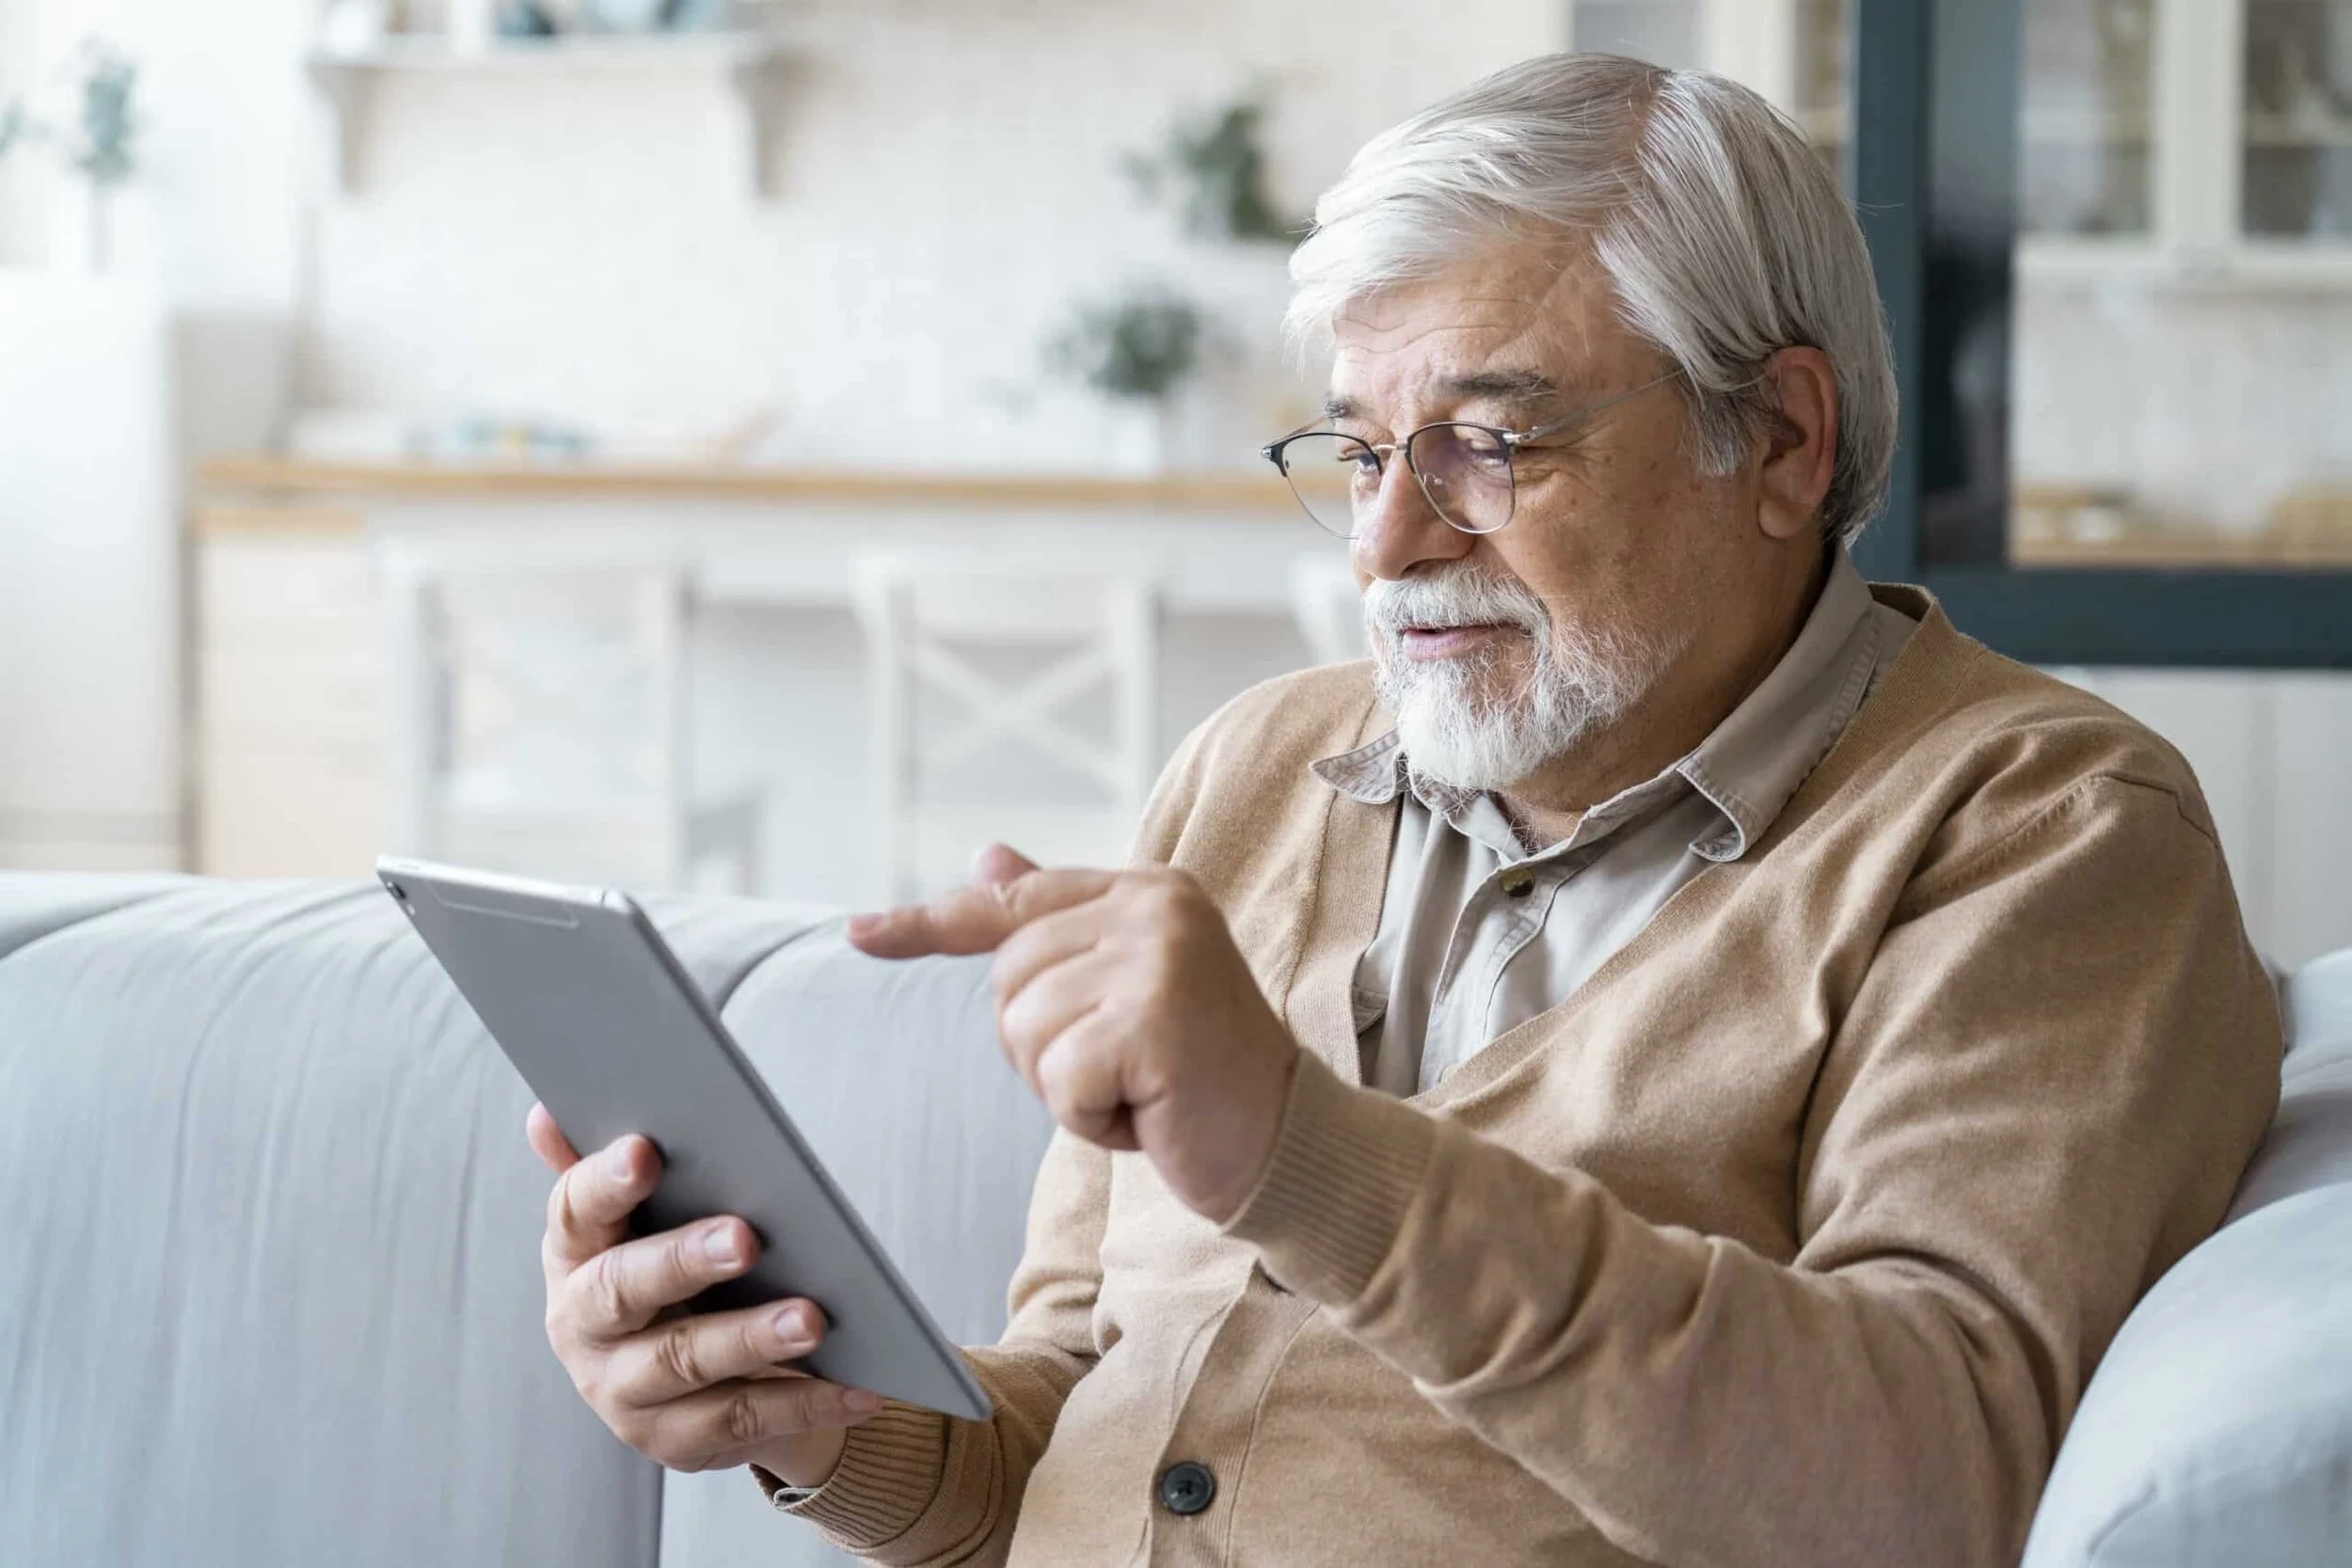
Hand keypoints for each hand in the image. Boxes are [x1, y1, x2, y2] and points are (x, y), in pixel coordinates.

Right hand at [528, 1107, 878, 1485]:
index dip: (605, 1182)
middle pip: (623, 1289)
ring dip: (752, 1337)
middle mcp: (582, 1325)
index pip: (575, 1211)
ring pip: (686, 1361)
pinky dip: (806, 1402)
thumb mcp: (647, 1221)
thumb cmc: (678, 1272)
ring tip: (812, 1318)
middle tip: (746, 1237)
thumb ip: (610, 1169)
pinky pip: (744, 1421)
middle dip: (683, 1261)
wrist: (703, 1378)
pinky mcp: (673, 1442)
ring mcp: (622, 1391)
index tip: (646, 1150)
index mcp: (574, 1253)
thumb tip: (548, 1115)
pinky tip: (858, 1385)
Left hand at [848, 844, 1301, 1223]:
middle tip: (1125, 1068)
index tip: (856, 934)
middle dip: (1045, 1045)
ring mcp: (1155, 958)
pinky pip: (1056, 1079)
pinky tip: (1147, 1113)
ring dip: (1067, 1085)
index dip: (928, 924)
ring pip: (1023, 1030)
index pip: (1013, 902)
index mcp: (1146, 889)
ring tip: (1142, 1087)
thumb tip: (985, 858)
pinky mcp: (1151, 1018)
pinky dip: (1088, 1117)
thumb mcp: (1129, 986)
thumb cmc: (1200, 1071)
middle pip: (1008, 980)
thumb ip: (1062, 925)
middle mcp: (1153, 908)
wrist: (1287, 1141)